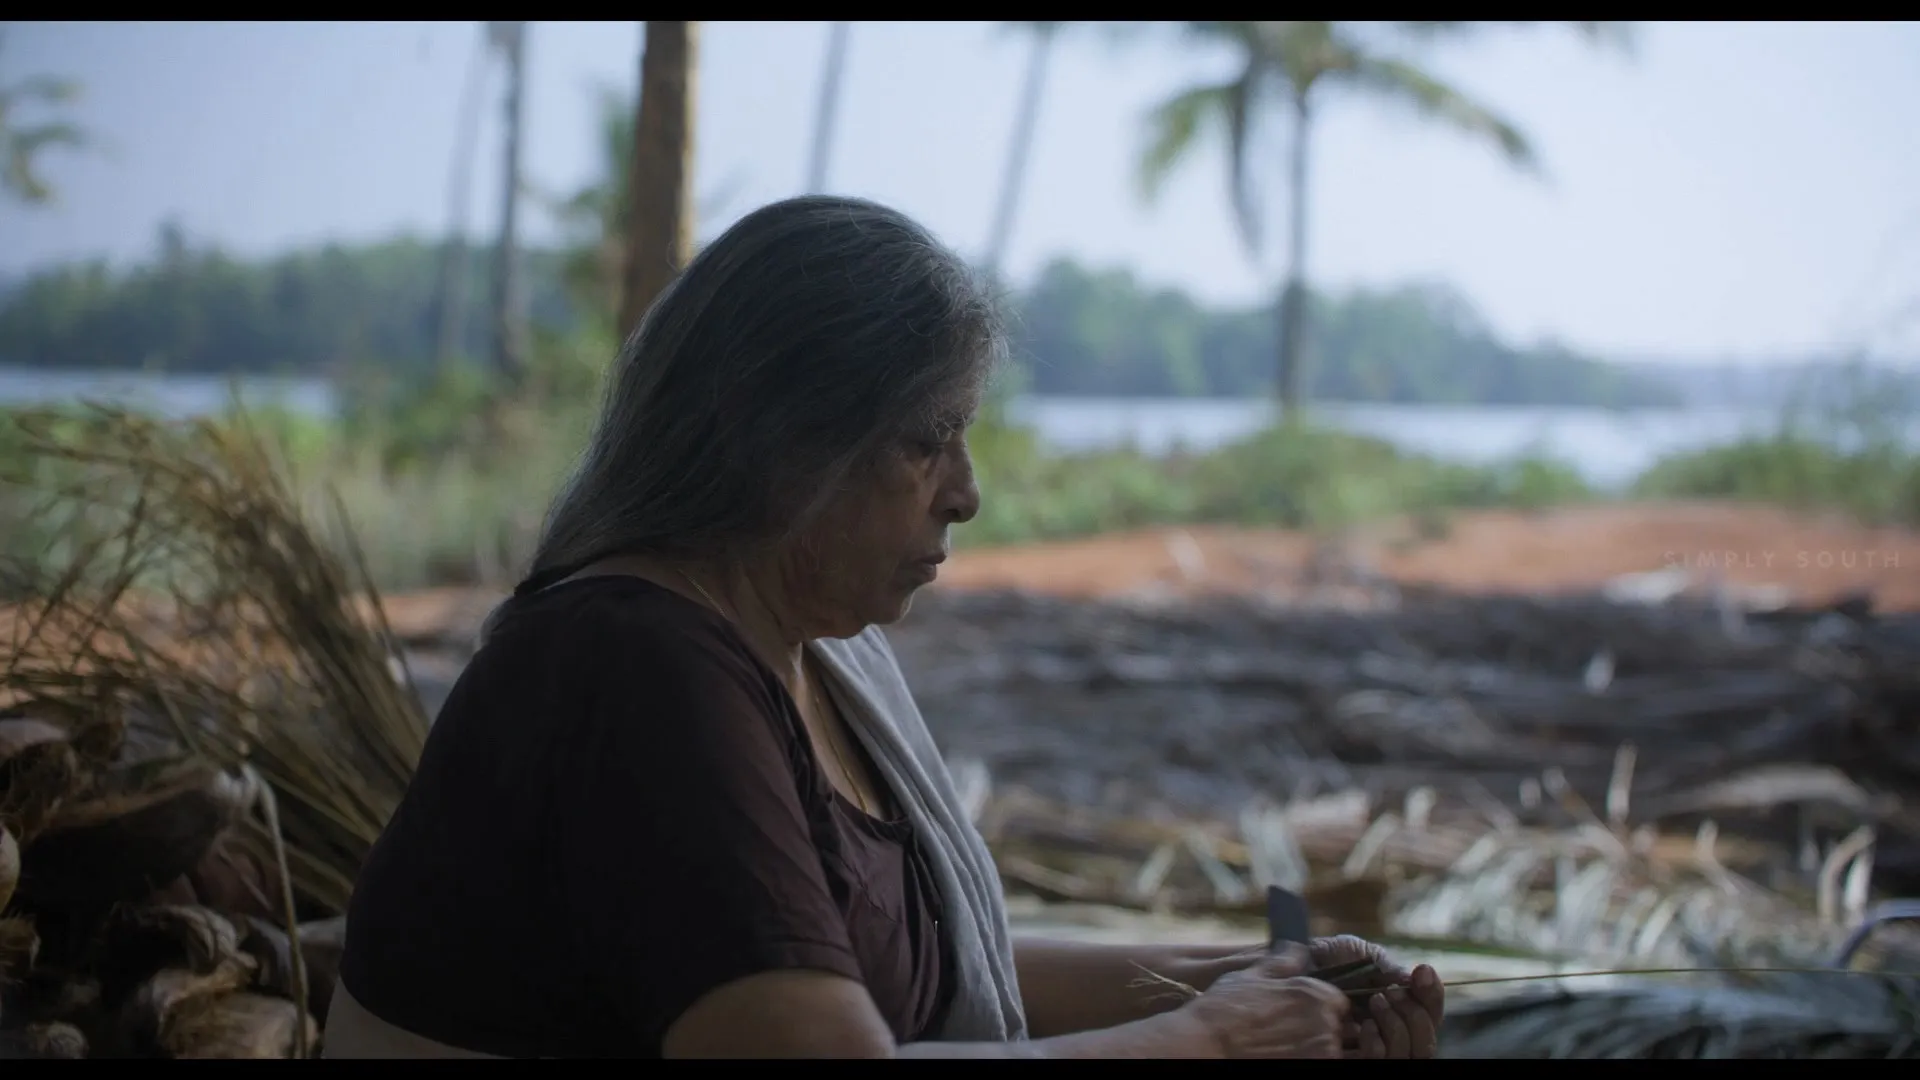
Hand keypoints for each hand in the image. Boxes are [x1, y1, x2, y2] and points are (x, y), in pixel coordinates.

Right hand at [1173, 947, 1349, 1058]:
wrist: (1208, 1043)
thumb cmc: (1227, 1007)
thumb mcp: (1253, 974)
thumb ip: (1284, 961)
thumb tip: (1300, 948)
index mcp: (1318, 995)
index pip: (1339, 1002)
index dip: (1319, 1005)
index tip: (1298, 1011)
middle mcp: (1326, 1025)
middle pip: (1336, 1027)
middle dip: (1318, 1027)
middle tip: (1286, 1028)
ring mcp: (1321, 1052)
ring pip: (1328, 1049)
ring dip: (1311, 1046)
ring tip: (1281, 1043)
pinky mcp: (1313, 1069)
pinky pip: (1317, 1061)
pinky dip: (1303, 1058)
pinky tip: (1280, 1053)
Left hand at [1308, 935, 1443, 1058]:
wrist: (1288, 968)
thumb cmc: (1324, 961)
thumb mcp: (1358, 954)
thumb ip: (1386, 965)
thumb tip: (1413, 979)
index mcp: (1397, 1008)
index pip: (1429, 1013)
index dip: (1433, 995)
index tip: (1423, 972)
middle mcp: (1389, 1033)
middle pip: (1426, 1040)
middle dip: (1416, 1013)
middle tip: (1391, 993)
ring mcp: (1372, 1050)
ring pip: (1410, 1055)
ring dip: (1398, 1027)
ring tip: (1375, 1002)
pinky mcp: (1350, 1061)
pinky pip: (1379, 1063)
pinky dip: (1377, 1046)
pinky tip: (1363, 1026)